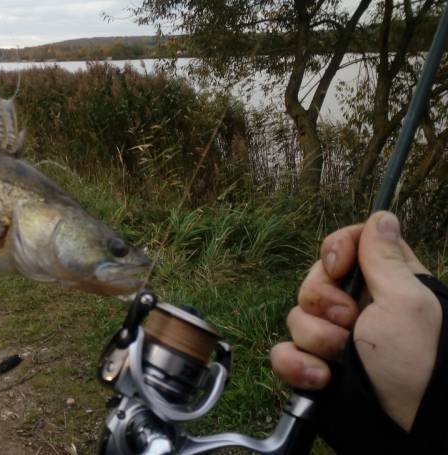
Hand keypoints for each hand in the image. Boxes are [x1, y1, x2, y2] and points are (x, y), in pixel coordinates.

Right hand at [270, 211, 441, 430]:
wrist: (405, 432)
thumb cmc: (419, 366)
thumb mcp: (408, 303)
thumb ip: (386, 257)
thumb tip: (381, 215)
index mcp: (385, 283)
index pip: (347, 243)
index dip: (336, 249)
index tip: (339, 265)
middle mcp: (357, 308)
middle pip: (314, 280)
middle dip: (323, 302)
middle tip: (349, 322)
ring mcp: (334, 339)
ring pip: (296, 317)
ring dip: (316, 340)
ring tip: (341, 359)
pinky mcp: (314, 366)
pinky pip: (283, 353)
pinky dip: (296, 365)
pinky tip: (319, 377)